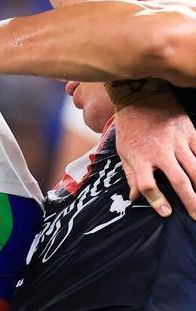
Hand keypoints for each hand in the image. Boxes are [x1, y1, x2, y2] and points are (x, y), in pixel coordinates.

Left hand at [115, 92, 195, 218]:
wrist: (140, 97)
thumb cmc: (130, 127)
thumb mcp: (123, 151)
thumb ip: (130, 175)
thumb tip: (134, 198)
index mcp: (139, 156)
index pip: (147, 185)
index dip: (156, 201)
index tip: (166, 213)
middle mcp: (159, 151)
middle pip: (178, 181)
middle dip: (190, 202)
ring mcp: (177, 141)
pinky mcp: (190, 132)